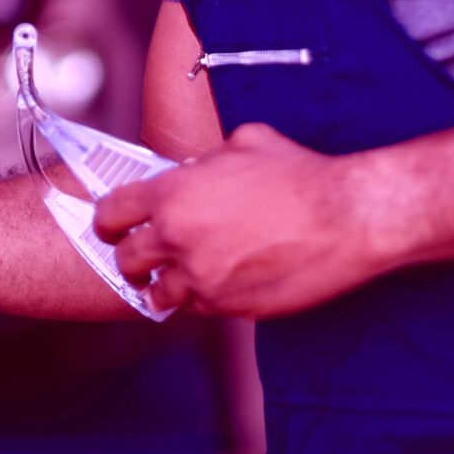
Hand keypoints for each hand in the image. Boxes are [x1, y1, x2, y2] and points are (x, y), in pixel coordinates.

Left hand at [92, 122, 392, 316]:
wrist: (345, 217)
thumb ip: (205, 163)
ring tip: (184, 275)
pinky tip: (222, 283)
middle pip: (126, 261)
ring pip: (160, 294)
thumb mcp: (243, 144)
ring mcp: (202, 278)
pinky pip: (199, 309)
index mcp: (173, 194)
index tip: (112, 228)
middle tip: (145, 258)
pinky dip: (203, 299)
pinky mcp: (230, 307)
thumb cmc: (299, 175)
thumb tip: (193, 171)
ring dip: (167, 285)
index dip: (108, 222)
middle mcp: (178, 238)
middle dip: (132, 260)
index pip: (110, 213)